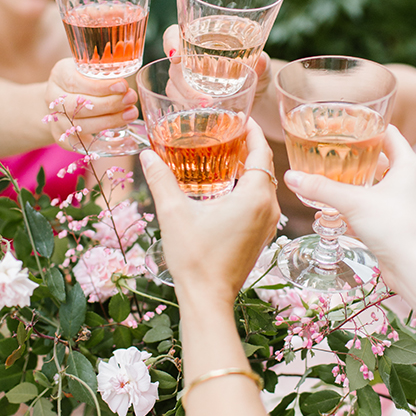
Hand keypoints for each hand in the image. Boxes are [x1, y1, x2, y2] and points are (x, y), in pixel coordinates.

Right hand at [46, 59, 138, 146]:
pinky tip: (125, 139)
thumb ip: (103, 73)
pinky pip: (85, 145)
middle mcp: (53, 98)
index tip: (123, 86)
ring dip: (109, 121)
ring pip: (81, 125)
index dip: (100, 86)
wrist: (63, 101)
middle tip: (131, 99)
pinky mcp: (64, 139)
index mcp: (59, 75)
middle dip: (108, 104)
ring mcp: (57, 120)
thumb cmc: (83, 80)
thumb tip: (125, 85)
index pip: (76, 82)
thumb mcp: (89, 69)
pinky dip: (106, 143)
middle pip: (77, 106)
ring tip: (130, 114)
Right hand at [140, 119, 280, 303]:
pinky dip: (248, 188)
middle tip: (226, 132)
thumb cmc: (195, 258)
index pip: (261, 151)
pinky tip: (226, 187)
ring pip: (264, 185)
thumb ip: (161, 179)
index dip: (251, 131)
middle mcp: (268, 208)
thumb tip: (147, 155)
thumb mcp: (173, 213)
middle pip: (264, 166)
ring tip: (225, 155)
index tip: (239, 117)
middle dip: (248, 147)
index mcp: (253, 197)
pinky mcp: (261, 236)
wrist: (208, 298)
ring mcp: (268, 224)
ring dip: (249, 168)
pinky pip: (261, 202)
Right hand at [163, 23, 270, 98]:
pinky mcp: (188, 97)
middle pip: (173, 67)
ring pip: (173, 86)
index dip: (169, 42)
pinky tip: (201, 115)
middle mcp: (188, 58)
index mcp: (199, 39)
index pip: (173, 33)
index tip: (176, 57)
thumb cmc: (255, 69)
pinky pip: (179, 102)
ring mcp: (186, 78)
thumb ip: (260, 61)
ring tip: (206, 107)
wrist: (257, 91)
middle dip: (184, 84)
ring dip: (186, 99)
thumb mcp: (260, 64)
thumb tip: (261, 62)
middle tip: (203, 98)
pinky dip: (188, 108)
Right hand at [284, 126, 415, 291]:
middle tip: (327, 150)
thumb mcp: (353, 202)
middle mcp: (406, 180)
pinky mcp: (393, 223)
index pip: (387, 132)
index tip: (342, 124)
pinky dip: (351, 207)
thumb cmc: (396, 228)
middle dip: (353, 156)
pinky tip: (329, 212)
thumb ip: (321, 188)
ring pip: (372, 185)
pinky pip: (369, 208)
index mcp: (407, 164)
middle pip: (378, 158)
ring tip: (324, 178)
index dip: (366, 125)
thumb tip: (291, 177)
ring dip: (350, 183)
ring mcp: (400, 202)